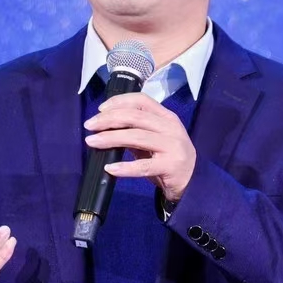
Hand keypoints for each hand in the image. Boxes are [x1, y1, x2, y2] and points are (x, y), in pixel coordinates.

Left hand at [83, 92, 197, 201]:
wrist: (193, 182)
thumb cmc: (168, 158)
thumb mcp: (154, 140)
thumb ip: (134, 131)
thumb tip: (104, 127)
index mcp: (166, 117)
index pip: (141, 100)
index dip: (119, 101)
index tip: (101, 109)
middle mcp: (170, 127)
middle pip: (135, 116)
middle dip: (108, 119)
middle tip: (89, 126)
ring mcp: (172, 146)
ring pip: (136, 137)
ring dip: (110, 138)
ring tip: (92, 142)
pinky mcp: (171, 166)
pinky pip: (143, 166)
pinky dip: (124, 167)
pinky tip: (110, 168)